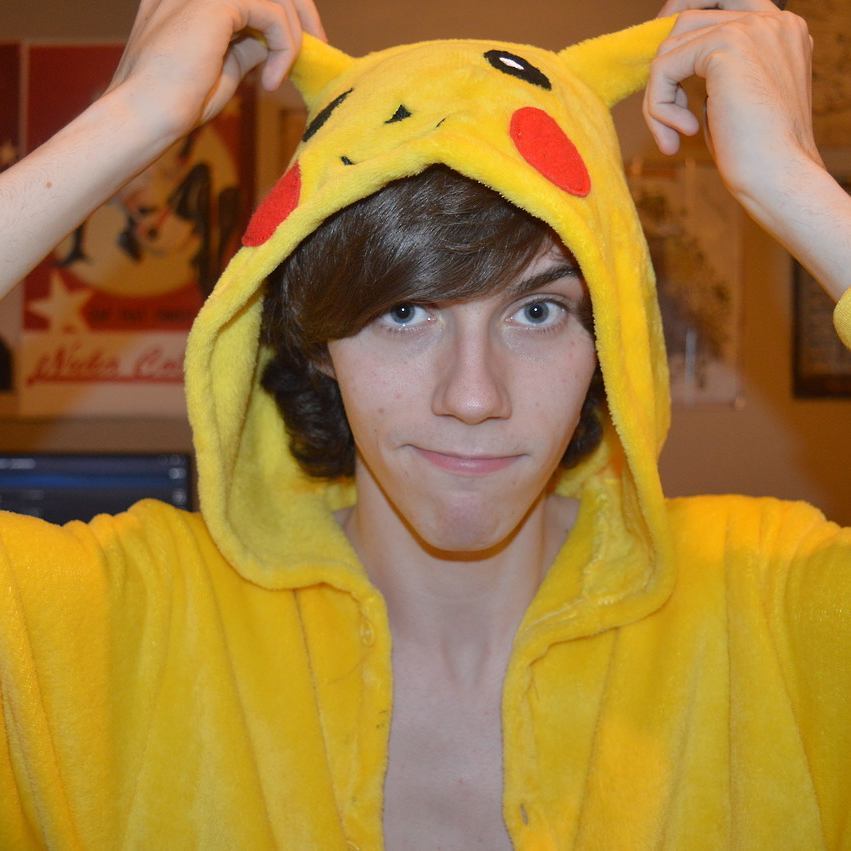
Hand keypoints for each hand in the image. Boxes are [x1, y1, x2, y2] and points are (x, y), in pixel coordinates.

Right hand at [108, 0, 325, 140]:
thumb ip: (244, 47)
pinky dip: (283, 47)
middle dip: (300, 10)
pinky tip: (270, 81)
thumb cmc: (176, 104)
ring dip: (292, 34)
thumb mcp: (223, 68)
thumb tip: (268, 42)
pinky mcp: (213, 3)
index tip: (305, 41)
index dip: (282, 10)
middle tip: (319, 46)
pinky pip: (271, 12)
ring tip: (281, 75)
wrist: (144, 116)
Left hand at [645, 0, 820, 199]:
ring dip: (658, 97)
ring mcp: (751, 28)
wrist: (780, 175)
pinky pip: (664, 68)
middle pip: (688, 20)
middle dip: (663, 68)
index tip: (662, 65)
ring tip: (672, 136)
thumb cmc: (756, 153)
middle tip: (657, 110)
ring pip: (671, 46)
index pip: (721, 3)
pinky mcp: (728, 46)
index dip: (683, 21)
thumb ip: (712, 72)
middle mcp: (771, 20)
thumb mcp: (733, 99)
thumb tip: (667, 64)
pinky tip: (682, 134)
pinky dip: (659, 106)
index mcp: (780, 31)